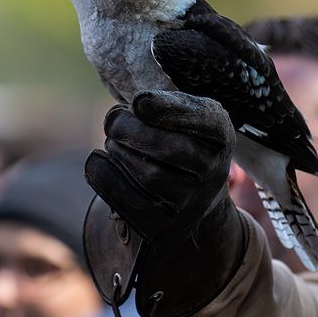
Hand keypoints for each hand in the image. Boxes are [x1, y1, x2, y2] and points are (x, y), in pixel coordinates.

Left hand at [85, 90, 234, 239]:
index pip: (205, 120)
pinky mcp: (164, 225)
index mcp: (220, 135)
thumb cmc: (176, 142)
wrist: (186, 200)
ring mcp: (191, 203)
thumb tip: (132, 91)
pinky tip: (97, 160)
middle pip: (173, 149)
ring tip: (112, 141)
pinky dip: (105, 175)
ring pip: (150, 176)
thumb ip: (157, 100)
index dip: (170, 109)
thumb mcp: (178, 117)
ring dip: (120, 152)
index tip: (138, 100)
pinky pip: (128, 200)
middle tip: (113, 119)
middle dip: (133, 130)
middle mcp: (213, 171)